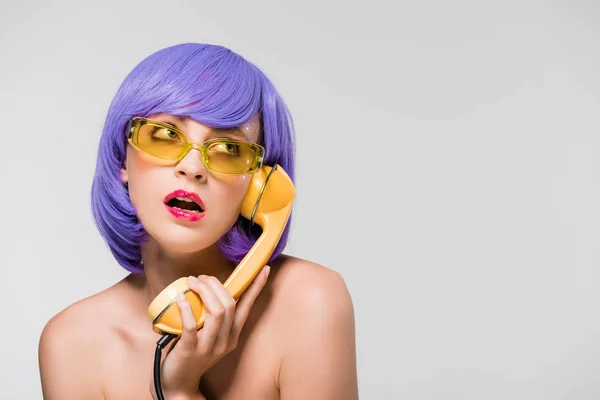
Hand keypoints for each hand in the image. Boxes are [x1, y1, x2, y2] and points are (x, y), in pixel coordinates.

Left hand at [150, 265, 270, 398]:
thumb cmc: (192, 354)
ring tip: (192, 282)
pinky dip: (186, 307)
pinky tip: (180, 298)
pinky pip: (191, 325)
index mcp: (233, 334)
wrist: (178, 384)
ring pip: (217, 312)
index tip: (264, 269)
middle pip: (229, 304)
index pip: (248, 306)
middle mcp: (226, 340)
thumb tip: (208, 288)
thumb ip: (213, 316)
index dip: (256, 286)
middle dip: (216, 285)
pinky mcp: (190, 350)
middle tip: (201, 277)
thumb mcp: (210, 335)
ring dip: (204, 292)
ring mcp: (209, 346)